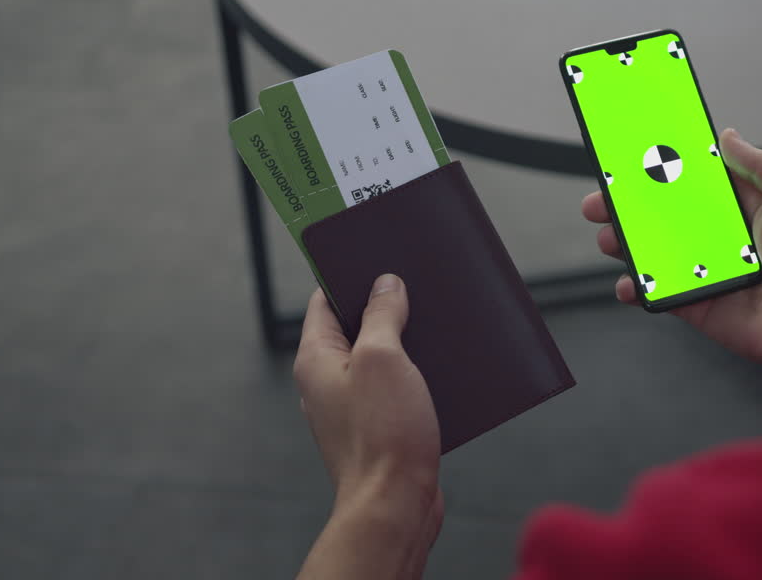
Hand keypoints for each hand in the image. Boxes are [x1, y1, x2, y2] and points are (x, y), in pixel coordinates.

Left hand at [294, 275, 442, 578]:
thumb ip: (382, 315)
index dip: (352, 275)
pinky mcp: (378, 430)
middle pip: (356, 328)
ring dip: (408, 343)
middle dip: (389, 307)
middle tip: (420, 287)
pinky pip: (396, 389)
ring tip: (439, 326)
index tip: (380, 256)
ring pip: (381, 359)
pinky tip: (444, 370)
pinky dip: (417, 375)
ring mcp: (351, 408)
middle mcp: (327, 382)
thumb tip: (385, 284)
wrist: (395, 505)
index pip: (326, 301)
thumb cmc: (384, 434)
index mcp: (317, 359)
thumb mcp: (384, 358)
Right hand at [583, 129, 761, 381]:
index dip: (667, 165)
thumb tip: (728, 136)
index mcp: (746, 206)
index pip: (697, 180)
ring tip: (608, 236)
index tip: (634, 152)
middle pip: (665, 212)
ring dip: (625, 241)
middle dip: (630, 203)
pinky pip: (659, 292)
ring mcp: (706, 269)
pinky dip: (637, 287)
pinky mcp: (698, 303)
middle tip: (603, 197)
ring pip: (654, 250)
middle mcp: (722, 235)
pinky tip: (628, 282)